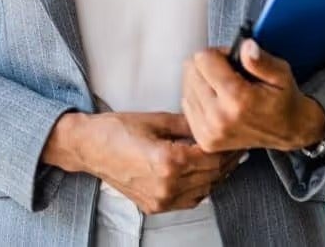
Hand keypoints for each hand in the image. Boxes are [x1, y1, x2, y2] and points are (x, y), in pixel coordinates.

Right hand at [42, 112, 247, 214]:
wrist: (88, 147)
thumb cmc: (116, 129)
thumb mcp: (156, 119)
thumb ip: (187, 124)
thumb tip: (209, 124)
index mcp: (168, 161)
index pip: (211, 156)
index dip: (226, 145)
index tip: (235, 135)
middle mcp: (167, 185)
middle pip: (211, 174)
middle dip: (227, 159)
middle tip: (236, 145)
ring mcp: (161, 199)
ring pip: (204, 190)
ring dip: (217, 175)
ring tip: (223, 159)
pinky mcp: (155, 206)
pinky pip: (189, 200)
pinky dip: (201, 188)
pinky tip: (202, 174)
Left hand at [181, 41, 324, 154]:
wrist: (288, 130)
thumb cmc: (283, 101)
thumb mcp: (281, 74)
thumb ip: (261, 60)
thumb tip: (246, 47)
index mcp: (238, 100)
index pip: (203, 59)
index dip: (219, 54)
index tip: (231, 60)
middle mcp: (220, 118)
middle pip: (191, 71)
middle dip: (209, 66)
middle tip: (229, 74)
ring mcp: (209, 131)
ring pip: (186, 87)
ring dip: (202, 82)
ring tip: (225, 88)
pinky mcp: (204, 139)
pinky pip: (186, 104)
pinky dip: (199, 98)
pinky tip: (217, 100)